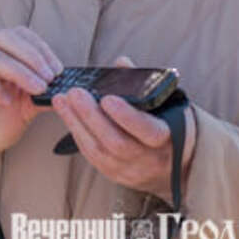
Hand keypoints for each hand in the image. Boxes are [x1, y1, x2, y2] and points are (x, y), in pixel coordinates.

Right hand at [0, 27, 62, 205]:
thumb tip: (69, 84)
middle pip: (4, 37)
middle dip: (31, 56)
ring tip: (37, 90)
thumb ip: (43, 91)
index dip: (39, 48)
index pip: (18, 35)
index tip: (58, 69)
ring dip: (18, 71)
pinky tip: (6, 101)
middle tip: (49, 77)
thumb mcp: (27, 106)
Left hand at [51, 56, 195, 205]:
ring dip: (77, 124)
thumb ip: (144, 84)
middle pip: (116, 143)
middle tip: (75, 93)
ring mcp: (131, 171)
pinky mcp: (116, 176)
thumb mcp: (167, 104)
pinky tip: (68, 116)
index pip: (148, 131)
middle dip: (91, 116)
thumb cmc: (169, 124)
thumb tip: (121, 62)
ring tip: (62, 100)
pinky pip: (92, 157)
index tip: (107, 98)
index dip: (126, 116)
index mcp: (168, 138)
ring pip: (99, 152)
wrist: (177, 165)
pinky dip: (78, 134)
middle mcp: (149, 159)